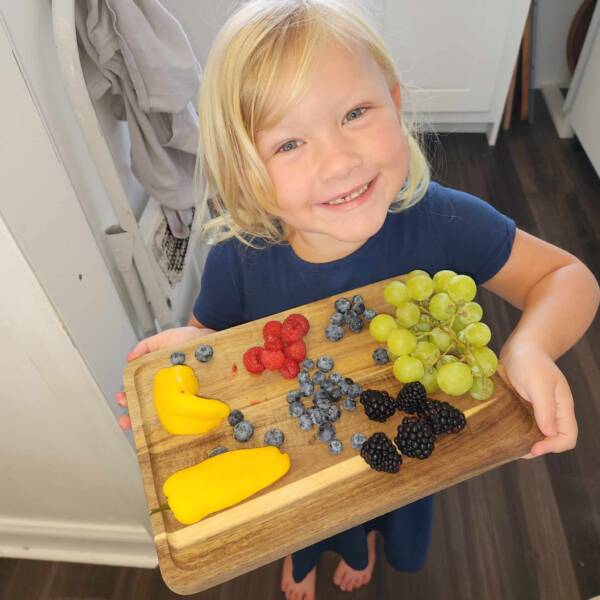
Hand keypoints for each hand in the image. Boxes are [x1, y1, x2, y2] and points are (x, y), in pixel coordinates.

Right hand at [115, 326, 214, 430]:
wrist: (213, 340)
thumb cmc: (189, 340)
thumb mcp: (166, 339)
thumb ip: (147, 346)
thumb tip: (130, 358)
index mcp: (157, 378)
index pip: (138, 391)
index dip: (127, 398)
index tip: (122, 400)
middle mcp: (168, 391)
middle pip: (148, 407)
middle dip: (135, 416)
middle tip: (127, 420)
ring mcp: (183, 398)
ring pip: (165, 416)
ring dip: (153, 424)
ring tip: (143, 427)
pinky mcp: (199, 403)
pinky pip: (189, 417)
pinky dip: (182, 426)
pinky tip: (174, 430)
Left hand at [499, 342, 577, 457]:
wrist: (519, 348)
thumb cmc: (530, 362)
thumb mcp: (538, 384)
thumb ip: (545, 408)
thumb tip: (549, 433)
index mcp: (562, 408)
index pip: (567, 438)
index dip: (553, 447)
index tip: (533, 448)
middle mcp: (552, 413)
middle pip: (552, 441)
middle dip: (536, 448)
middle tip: (516, 449)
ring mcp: (538, 411)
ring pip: (537, 436)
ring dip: (524, 442)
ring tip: (508, 443)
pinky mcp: (524, 408)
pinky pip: (524, 426)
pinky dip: (516, 432)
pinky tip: (503, 433)